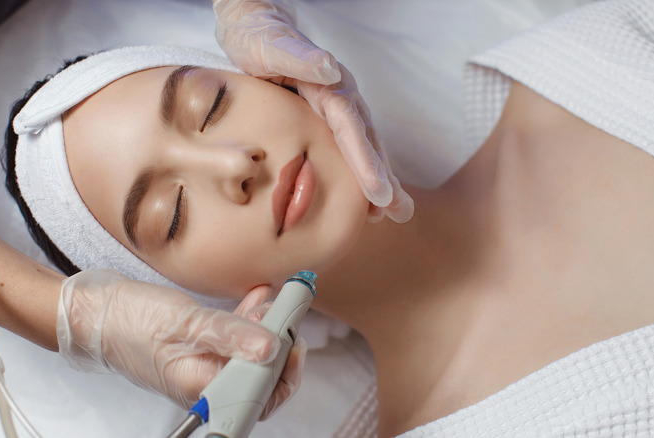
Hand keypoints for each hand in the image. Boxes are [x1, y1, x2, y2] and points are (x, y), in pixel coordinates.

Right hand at [57, 269, 305, 414]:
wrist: (96, 313)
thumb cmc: (130, 320)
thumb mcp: (184, 321)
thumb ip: (229, 334)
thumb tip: (270, 348)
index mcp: (202, 387)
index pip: (259, 395)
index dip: (284, 369)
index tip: (293, 334)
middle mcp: (207, 384)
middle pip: (261, 378)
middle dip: (280, 346)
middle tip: (288, 313)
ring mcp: (205, 368)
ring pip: (251, 358)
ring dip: (267, 330)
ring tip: (272, 302)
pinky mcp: (202, 351)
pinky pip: (235, 342)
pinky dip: (249, 322)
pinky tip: (256, 299)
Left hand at [213, 0, 413, 222]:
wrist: (254, 27)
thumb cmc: (259, 39)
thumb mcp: (272, 47)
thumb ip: (299, 57)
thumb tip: (329, 68)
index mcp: (330, 86)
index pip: (351, 128)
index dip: (365, 161)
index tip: (378, 191)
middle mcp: (341, 98)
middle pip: (367, 142)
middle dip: (383, 178)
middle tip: (399, 211)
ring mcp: (337, 109)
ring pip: (363, 147)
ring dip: (380, 179)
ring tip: (394, 212)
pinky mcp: (328, 118)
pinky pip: (349, 148)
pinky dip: (361, 172)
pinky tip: (365, 198)